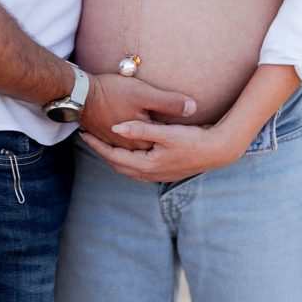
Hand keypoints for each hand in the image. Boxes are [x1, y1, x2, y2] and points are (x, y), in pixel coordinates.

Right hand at [79, 74, 196, 149]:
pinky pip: (124, 147)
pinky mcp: (106, 136)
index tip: (199, 134)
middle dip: (169, 149)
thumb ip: (169, 103)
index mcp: (141, 142)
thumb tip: (193, 107)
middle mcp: (129, 148)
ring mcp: (116, 143)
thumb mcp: (145, 94)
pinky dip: (134, 147)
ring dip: (151, 151)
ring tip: (166, 150)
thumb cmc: (112, 92)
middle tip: (188, 146)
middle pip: (153, 152)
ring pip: (138, 152)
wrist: (80, 95)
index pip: (167, 144)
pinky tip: (137, 143)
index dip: (183, 139)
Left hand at [79, 119, 245, 181]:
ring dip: (113, 156)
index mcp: (146, 165)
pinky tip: (127, 149)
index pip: (113, 156)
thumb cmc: (193, 140)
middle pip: (117, 164)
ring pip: (127, 167)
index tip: (83, 133)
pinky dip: (126, 158)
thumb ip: (141, 130)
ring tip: (103, 142)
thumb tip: (115, 128)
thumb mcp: (166, 133)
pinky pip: (136, 166)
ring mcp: (157, 174)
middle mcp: (149, 173)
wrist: (217, 150)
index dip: (97, 145)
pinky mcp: (164, 170)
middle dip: (102, 151)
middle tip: (88, 137)